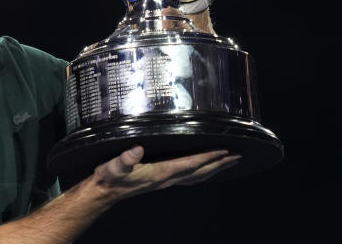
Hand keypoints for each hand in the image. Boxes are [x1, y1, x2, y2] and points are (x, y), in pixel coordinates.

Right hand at [85, 146, 238, 205]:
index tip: (223, 150)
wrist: (105, 192)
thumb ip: (125, 159)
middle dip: (219, 164)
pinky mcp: (163, 181)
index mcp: (160, 173)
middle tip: (236, 156)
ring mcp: (166, 182)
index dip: (207, 157)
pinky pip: (189, 177)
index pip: (190, 164)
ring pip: (197, 176)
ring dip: (214, 169)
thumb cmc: (109, 178)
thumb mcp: (114, 166)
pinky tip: (205, 168)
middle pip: (200, 172)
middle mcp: (167, 179)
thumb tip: (136, 150)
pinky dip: (202, 172)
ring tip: (228, 161)